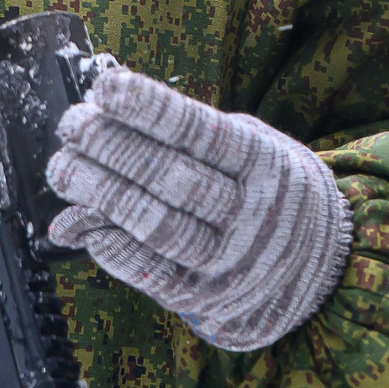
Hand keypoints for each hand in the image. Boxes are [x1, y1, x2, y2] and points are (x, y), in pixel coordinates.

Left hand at [47, 66, 351, 352]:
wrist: (323, 268)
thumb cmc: (270, 188)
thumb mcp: (249, 148)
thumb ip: (187, 141)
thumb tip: (110, 130)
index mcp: (264, 162)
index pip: (198, 131)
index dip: (148, 109)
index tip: (103, 88)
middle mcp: (252, 211)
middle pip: (170, 176)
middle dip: (110, 147)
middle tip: (70, 125)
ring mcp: (232, 260)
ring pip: (158, 225)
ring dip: (101, 195)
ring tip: (64, 170)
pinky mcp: (210, 299)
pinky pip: (155, 274)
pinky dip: (115, 249)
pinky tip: (86, 226)